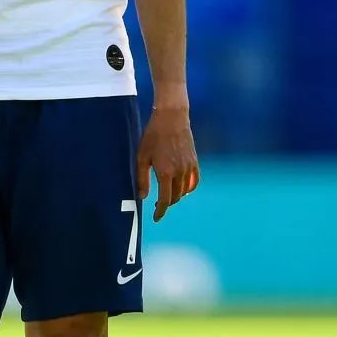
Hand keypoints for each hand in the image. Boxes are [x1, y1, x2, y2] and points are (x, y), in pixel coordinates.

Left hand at [136, 104, 198, 221]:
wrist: (172, 118)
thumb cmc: (153, 136)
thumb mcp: (142, 156)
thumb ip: (142, 178)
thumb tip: (143, 197)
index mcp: (165, 173)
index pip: (165, 200)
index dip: (160, 211)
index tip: (156, 218)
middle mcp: (179, 173)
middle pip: (175, 197)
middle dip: (166, 204)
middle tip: (157, 204)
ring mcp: (188, 167)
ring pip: (184, 191)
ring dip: (176, 196)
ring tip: (167, 194)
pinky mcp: (194, 161)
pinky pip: (194, 181)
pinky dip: (188, 188)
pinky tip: (182, 189)